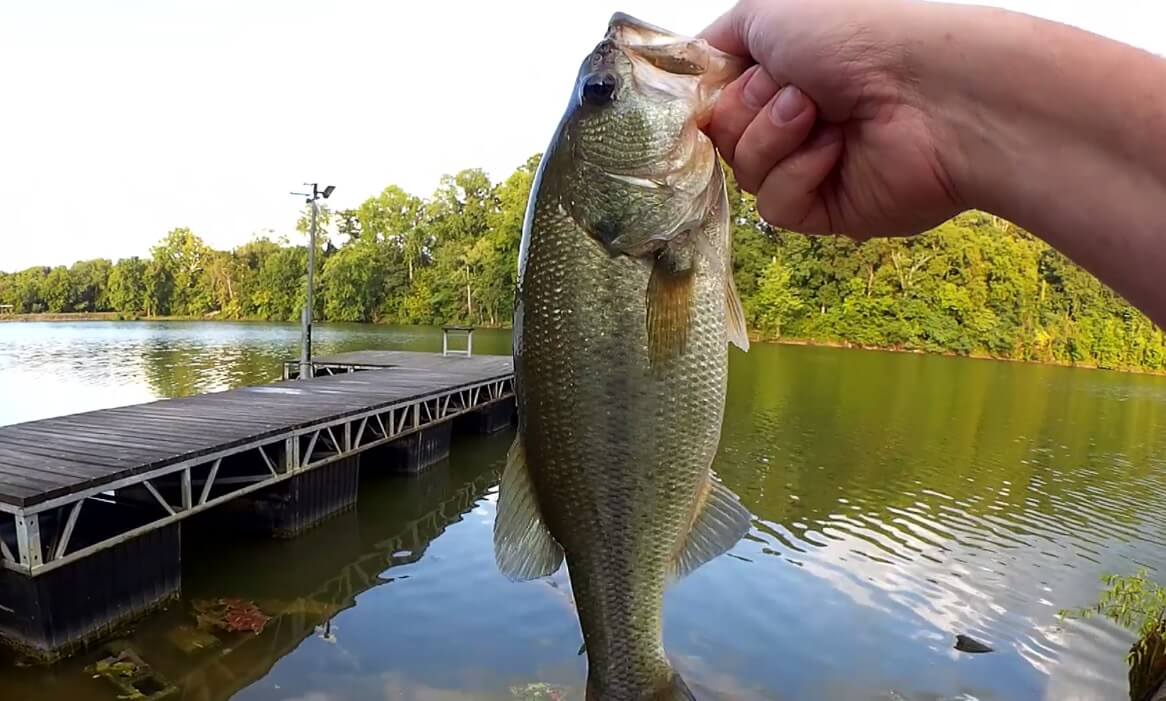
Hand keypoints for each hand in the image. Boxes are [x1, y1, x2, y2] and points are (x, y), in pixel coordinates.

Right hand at [700, 0, 964, 238]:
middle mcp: (791, 119)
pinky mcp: (825, 209)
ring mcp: (808, 165)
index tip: (713, 87)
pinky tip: (837, 152)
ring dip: (775, 138)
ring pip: (744, 173)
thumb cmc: (859, 37)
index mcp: (779, 73)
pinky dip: (800, 174)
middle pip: (722, 138)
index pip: (712, 100)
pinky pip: (775, 205)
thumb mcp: (768, 12)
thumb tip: (691, 71)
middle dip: (749, 111)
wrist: (930, 92)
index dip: (707, 98)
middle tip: (797, 91)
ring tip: (823, 115)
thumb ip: (717, 41)